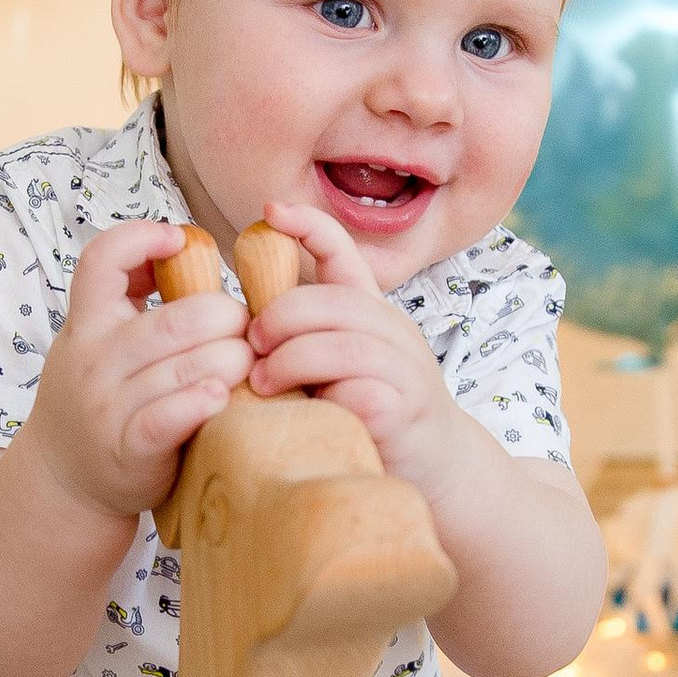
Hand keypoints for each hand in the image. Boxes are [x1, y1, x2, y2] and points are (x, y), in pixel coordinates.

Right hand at [20, 218, 250, 529]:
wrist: (62, 480)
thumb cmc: (99, 398)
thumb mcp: (97, 341)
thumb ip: (132, 299)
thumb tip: (181, 245)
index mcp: (86, 323)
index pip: (102, 260)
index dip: (142, 237)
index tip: (179, 240)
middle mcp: (92, 360)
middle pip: (175, 321)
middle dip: (227, 317)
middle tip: (247, 328)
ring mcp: (108, 406)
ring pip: (187, 368)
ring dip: (233, 361)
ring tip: (248, 364)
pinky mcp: (129, 450)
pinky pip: (171, 416)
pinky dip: (204, 401)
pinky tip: (220, 397)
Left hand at [244, 199, 467, 500]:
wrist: (435, 466)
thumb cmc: (370, 413)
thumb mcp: (336, 365)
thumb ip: (303, 340)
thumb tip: (242, 322)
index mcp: (370, 311)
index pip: (343, 252)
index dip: (309, 224)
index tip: (270, 210)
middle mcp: (393, 331)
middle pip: (330, 301)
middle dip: (279, 317)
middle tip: (251, 345)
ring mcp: (405, 370)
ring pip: (342, 346)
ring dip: (291, 360)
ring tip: (262, 382)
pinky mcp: (405, 412)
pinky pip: (361, 394)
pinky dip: (325, 402)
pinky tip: (306, 415)